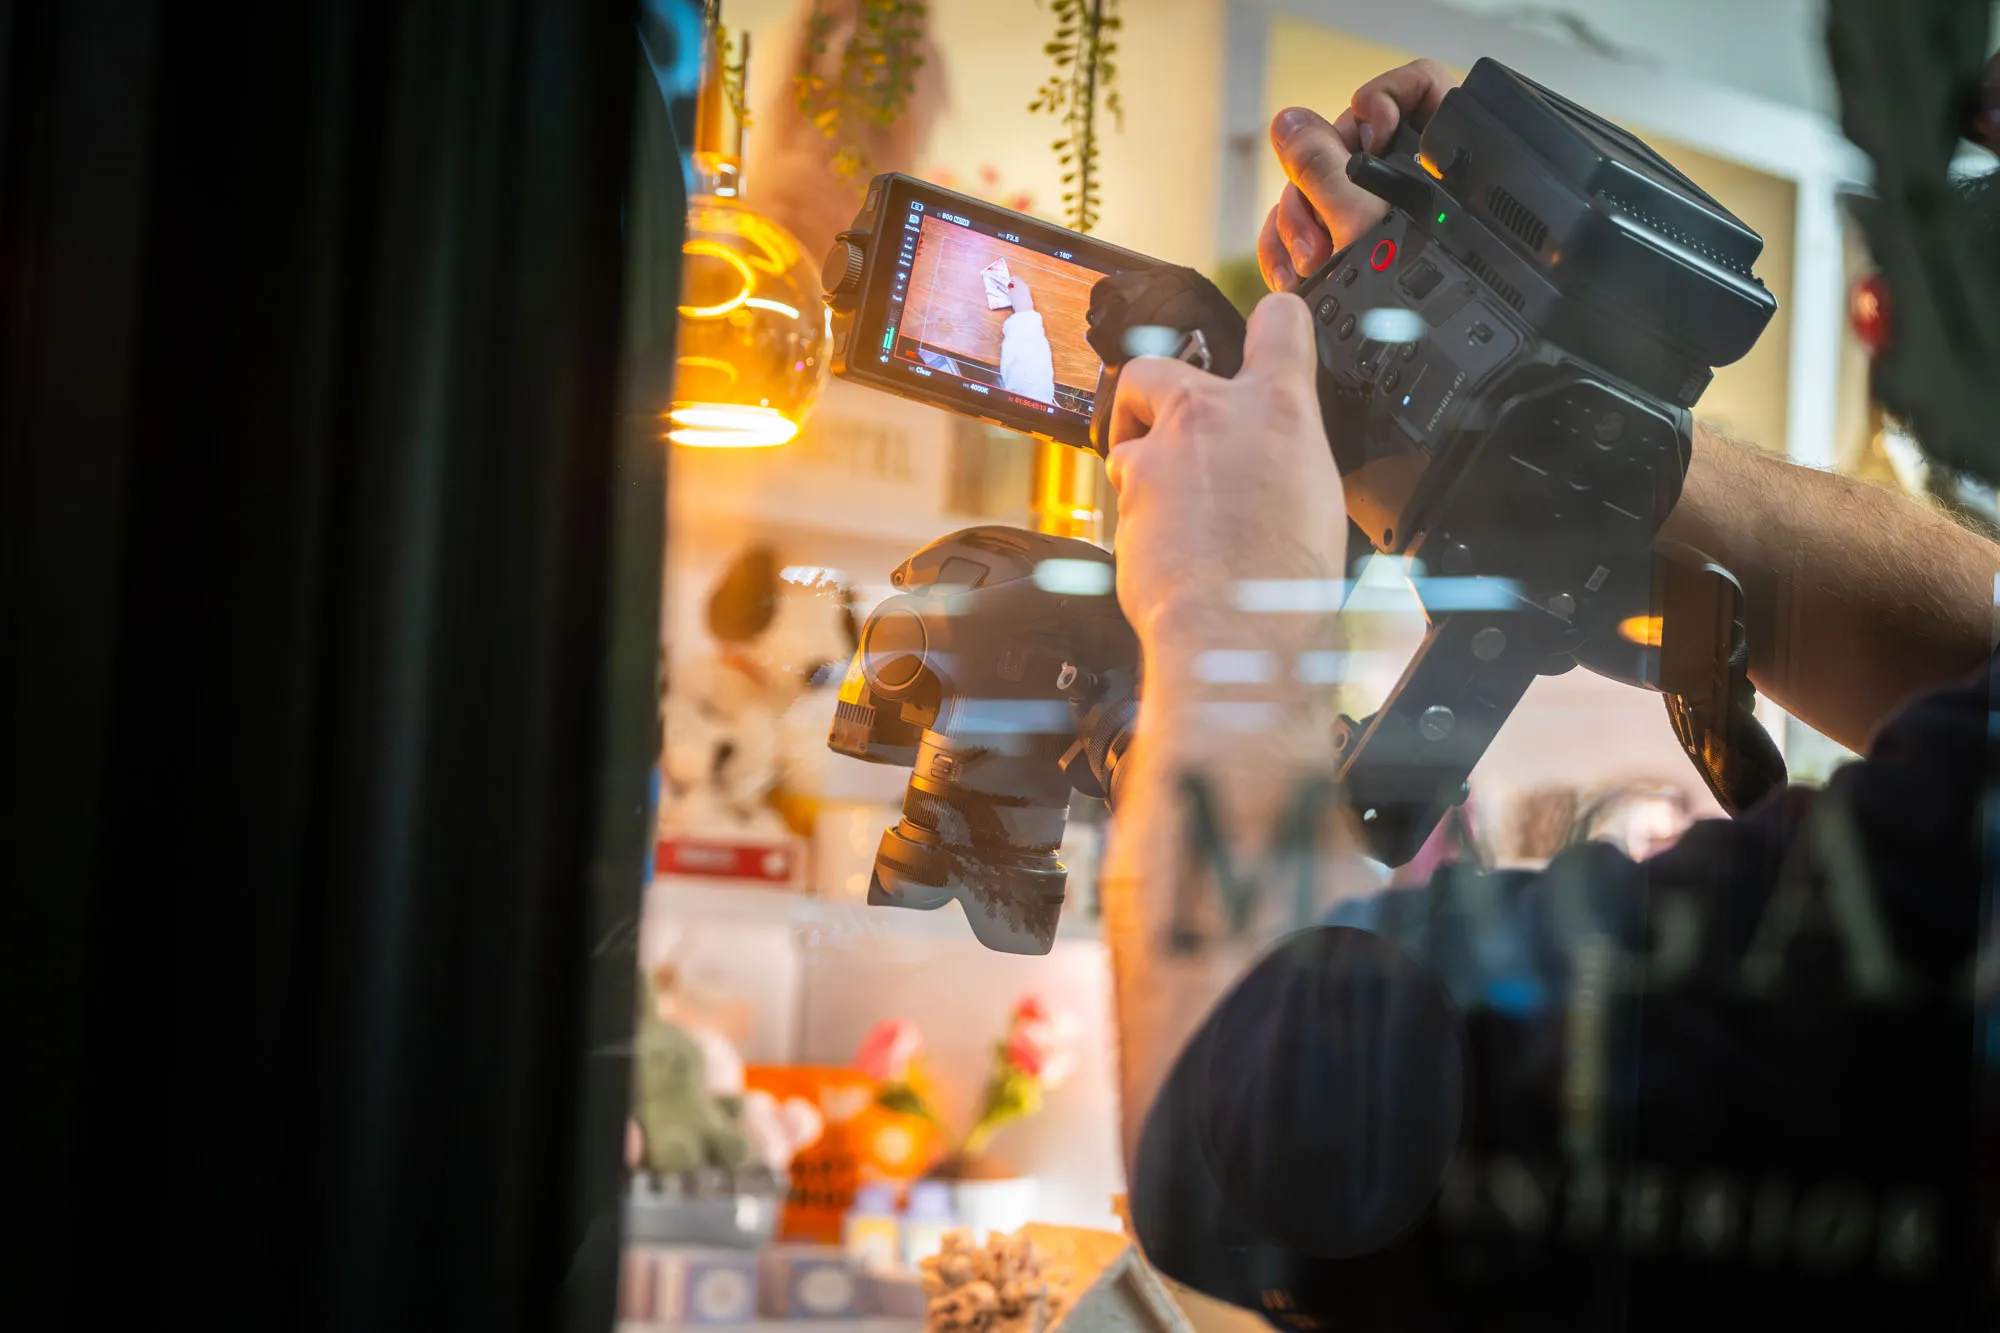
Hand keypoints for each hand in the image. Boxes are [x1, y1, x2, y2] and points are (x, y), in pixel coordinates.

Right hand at [1007, 276, 1035, 313]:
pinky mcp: (1029, 294)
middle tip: (1009, 287)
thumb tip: (1009, 287)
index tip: (1006, 283)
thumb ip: (1009, 289)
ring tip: (1012, 292)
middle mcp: (1024, 284)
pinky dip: (1020, 291)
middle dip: (1014, 283)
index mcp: (1019, 282)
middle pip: (1018, 281)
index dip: (1009, 280)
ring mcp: (1027, 289)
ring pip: (1021, 285)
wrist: (1024, 308)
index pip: (1014, 278)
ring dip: (1017, 287)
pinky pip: (1023, 290)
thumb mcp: (1010, 293)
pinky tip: (1017, 296)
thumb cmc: (1016, 299)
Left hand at [1104, 293, 1345, 661]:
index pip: (1279, 323)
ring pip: (1129, 436)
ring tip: (1173, 504)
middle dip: (1151, 395)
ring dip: (1142, 462)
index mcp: (1279, 408)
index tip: (1265, 328)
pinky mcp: (1130, 496)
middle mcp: (1213, 415)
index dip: (1273, 321)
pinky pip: (1125, 493)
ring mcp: (1162, 453)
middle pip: (1157, 366)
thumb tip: (1278, 462)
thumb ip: (1288, 456)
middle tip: (1168, 430)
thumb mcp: (1319, 497)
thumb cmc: (1287, 581)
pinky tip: (1166, 545)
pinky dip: (1140, 513)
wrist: (1238, 631)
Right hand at [1258, 59, 1457, 290]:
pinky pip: (1307, 228)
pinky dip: (1292, 248)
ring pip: (1318, 190)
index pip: (1419, 89)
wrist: (1407, 375)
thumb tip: (1290, 122)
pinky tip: (1292, 274)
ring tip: (1311, 264)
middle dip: (1320, 186)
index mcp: (1436, 165)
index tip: (1368, 128)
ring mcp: (1372, 220)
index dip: (1387, 98)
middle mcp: (1409, 188)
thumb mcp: (1360, 223)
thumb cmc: (1408, 307)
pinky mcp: (1343, 250)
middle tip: (1325, 223)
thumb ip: (1322, 164)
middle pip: (1347, 143)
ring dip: (1299, 226)